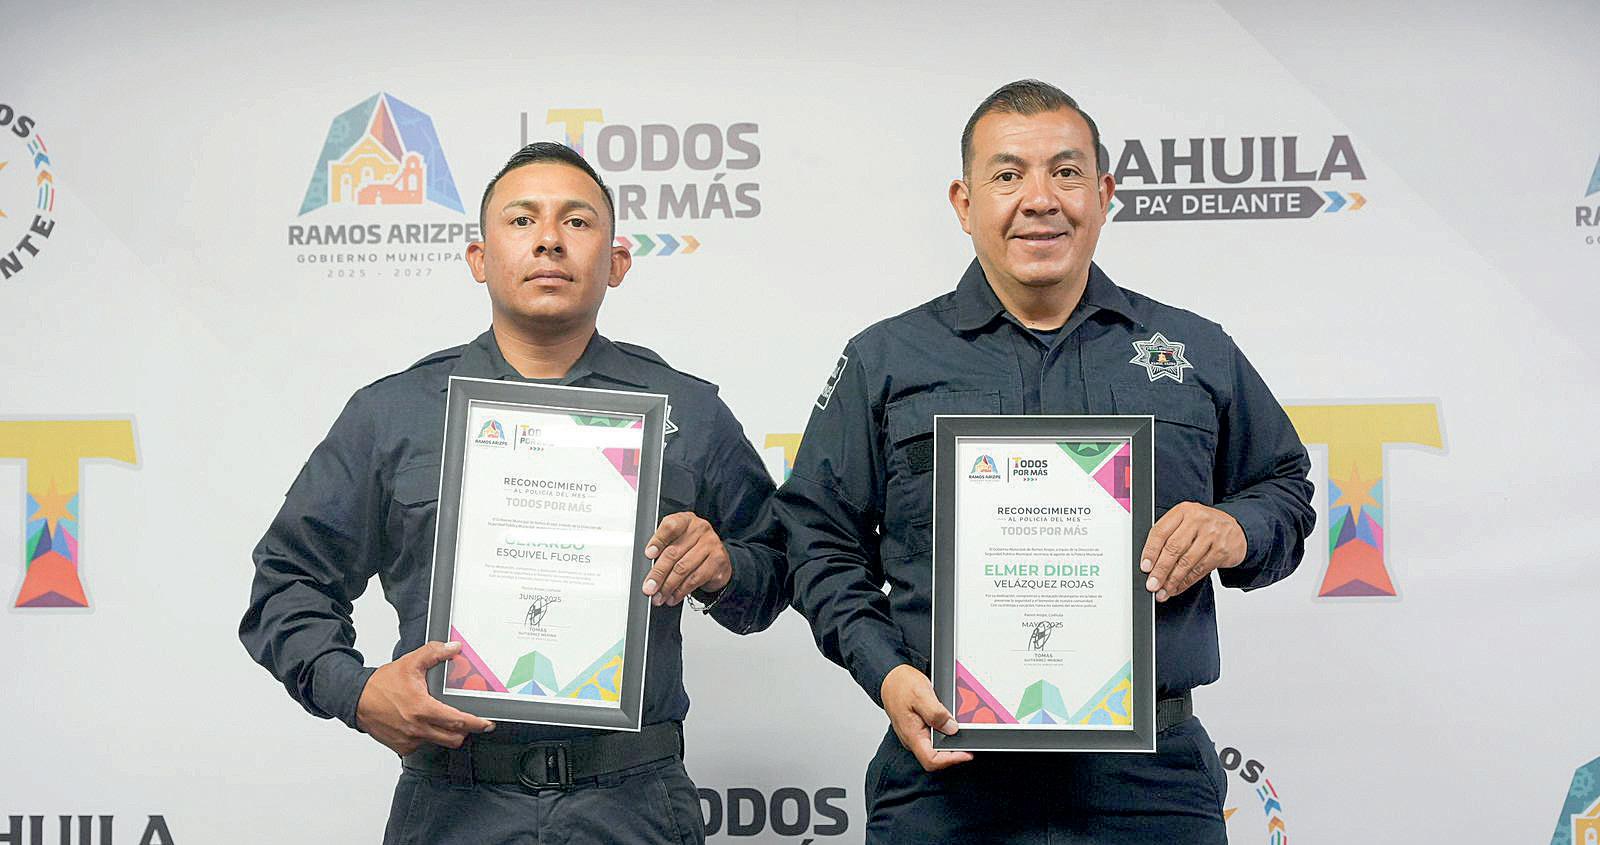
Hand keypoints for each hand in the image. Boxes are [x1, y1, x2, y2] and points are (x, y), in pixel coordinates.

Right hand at [355, 641, 495, 755]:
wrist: (356, 700)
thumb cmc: (381, 685)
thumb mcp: (410, 663)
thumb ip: (434, 653)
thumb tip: (454, 648)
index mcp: (423, 709)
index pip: (458, 721)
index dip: (477, 724)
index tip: (487, 724)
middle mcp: (417, 728)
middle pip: (454, 739)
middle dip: (464, 731)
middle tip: (468, 721)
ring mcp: (409, 740)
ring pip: (439, 743)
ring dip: (445, 733)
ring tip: (441, 718)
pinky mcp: (402, 747)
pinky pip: (423, 745)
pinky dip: (427, 737)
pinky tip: (422, 723)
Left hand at [642, 512, 730, 605]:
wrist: (718, 560)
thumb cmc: (692, 549)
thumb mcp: (677, 541)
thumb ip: (663, 549)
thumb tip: (648, 570)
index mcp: (686, 520)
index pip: (670, 526)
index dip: (658, 541)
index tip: (648, 554)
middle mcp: (700, 529)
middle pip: (673, 552)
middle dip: (658, 573)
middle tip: (649, 587)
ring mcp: (711, 545)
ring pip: (683, 569)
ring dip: (668, 586)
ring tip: (659, 596)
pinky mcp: (717, 562)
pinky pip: (694, 579)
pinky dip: (680, 591)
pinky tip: (673, 597)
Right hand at [880, 664, 973, 771]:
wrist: (890, 678)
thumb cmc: (901, 685)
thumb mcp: (921, 694)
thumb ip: (936, 713)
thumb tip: (951, 728)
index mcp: (911, 734)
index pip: (931, 760)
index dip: (951, 760)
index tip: (967, 753)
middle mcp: (912, 738)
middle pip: (936, 757)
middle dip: (954, 750)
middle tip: (967, 737)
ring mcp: (915, 735)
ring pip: (936, 747)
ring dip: (950, 740)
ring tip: (959, 727)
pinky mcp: (919, 729)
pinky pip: (934, 737)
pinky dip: (945, 732)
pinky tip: (950, 721)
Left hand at [1140, 502, 1246, 601]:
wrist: (1235, 529)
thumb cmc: (1204, 527)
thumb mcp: (1185, 522)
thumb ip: (1168, 537)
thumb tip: (1150, 564)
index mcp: (1183, 511)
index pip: (1161, 531)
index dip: (1150, 551)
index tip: (1145, 567)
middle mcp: (1197, 520)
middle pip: (1173, 548)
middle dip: (1160, 570)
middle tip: (1152, 584)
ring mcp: (1212, 535)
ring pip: (1186, 562)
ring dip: (1172, 580)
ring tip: (1163, 591)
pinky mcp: (1221, 550)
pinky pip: (1199, 570)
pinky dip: (1186, 582)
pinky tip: (1177, 587)